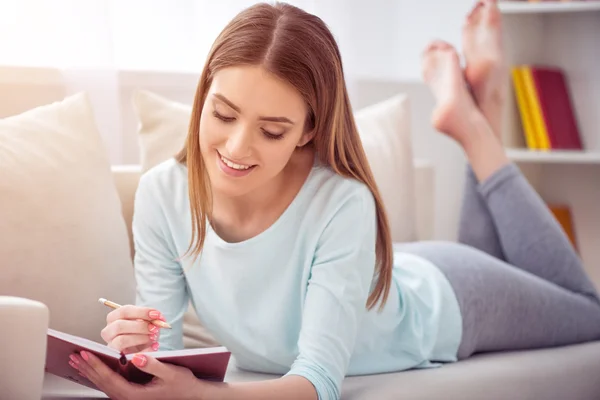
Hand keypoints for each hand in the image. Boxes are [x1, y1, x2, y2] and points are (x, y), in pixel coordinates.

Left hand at [69, 350, 210, 399]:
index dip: (97, 365)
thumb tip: (135, 358)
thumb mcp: (170, 372)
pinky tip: (95, 370)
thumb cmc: (182, 384)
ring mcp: (129, 398)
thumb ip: (152, 364)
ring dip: (91, 373)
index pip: (110, 378)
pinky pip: (110, 385)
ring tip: (78, 362)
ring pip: (104, 385)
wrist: (191, 395)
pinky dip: (100, 376)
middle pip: (102, 383)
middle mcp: (129, 399)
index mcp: (135, 395)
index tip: (86, 354)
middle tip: (75, 356)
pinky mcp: (131, 395)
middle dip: (88, 368)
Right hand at [101, 305, 165, 353]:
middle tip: (154, 328)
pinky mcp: (116, 358)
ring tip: (153, 338)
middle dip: (140, 326)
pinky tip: (153, 347)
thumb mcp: (148, 323)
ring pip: (122, 340)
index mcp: (114, 318)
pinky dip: (143, 351)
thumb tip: (158, 319)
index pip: (124, 311)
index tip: (157, 315)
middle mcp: (108, 331)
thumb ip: (152, 319)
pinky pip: (127, 355)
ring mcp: (110, 345)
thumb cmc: (144, 332)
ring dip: (140, 338)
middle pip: (119, 325)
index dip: (142, 312)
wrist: (144, 350)